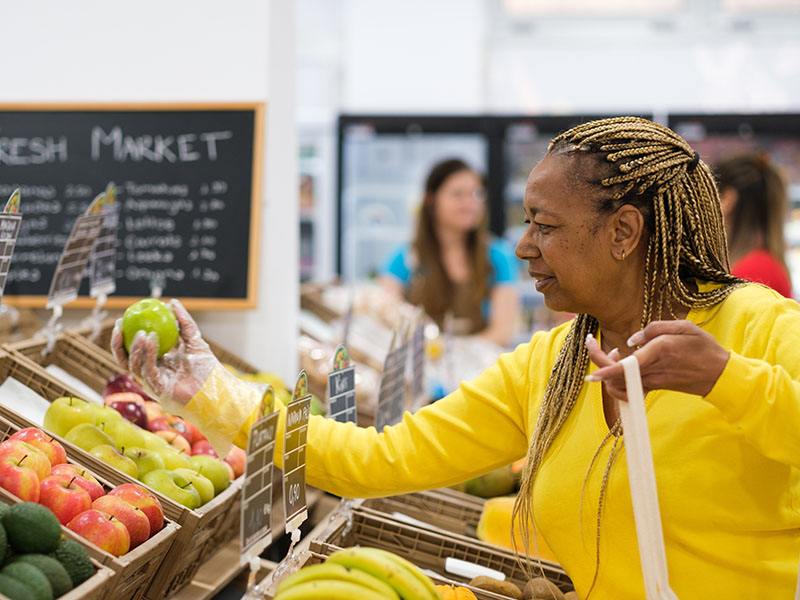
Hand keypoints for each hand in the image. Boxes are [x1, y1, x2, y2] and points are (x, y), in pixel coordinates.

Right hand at [110, 299, 219, 406]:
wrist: (217, 387)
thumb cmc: (207, 367)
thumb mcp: (194, 339)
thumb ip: (184, 322)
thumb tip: (171, 302)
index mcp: (156, 363)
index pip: (133, 350)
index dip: (124, 337)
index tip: (123, 319)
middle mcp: (151, 373)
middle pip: (125, 360)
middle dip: (118, 344)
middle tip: (120, 325)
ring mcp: (153, 383)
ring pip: (134, 365)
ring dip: (135, 347)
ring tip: (142, 332)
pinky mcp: (158, 389)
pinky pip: (148, 370)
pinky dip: (147, 354)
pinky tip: (150, 339)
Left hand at [585, 320, 729, 399]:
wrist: (721, 375)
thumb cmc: (705, 348)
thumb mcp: (686, 327)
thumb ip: (656, 328)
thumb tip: (631, 340)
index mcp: (660, 351)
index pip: (626, 364)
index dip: (605, 367)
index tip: (591, 371)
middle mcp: (653, 368)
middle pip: (617, 373)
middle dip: (598, 360)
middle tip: (592, 342)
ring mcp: (653, 380)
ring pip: (621, 382)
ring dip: (609, 369)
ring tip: (615, 352)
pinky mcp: (655, 386)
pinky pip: (631, 389)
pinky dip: (620, 382)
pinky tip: (623, 367)